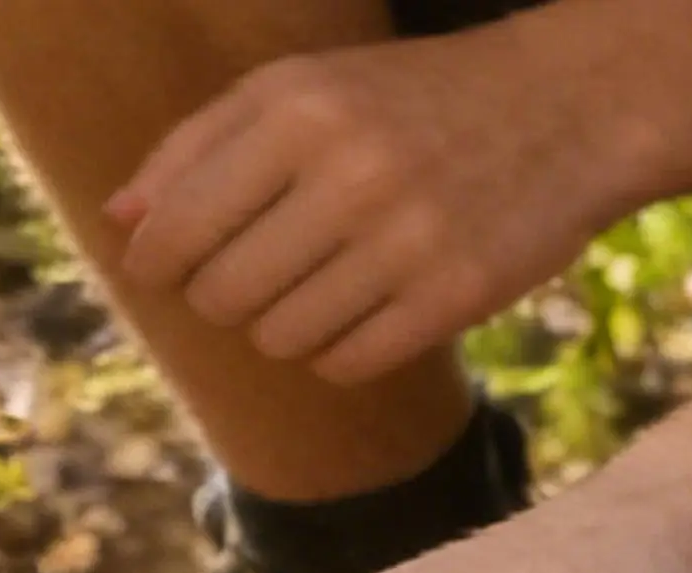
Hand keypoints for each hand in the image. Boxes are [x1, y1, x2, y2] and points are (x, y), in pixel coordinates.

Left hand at [107, 28, 625, 384]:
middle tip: (260, 272)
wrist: (570, 107)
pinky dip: (338, 350)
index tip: (171, 267)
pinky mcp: (452, 298)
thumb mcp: (303, 89)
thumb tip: (121, 224)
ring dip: (284, 325)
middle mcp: (350, 173)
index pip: (176, 234)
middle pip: (221, 297)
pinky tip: (364, 309)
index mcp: (297, 111)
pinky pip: (343, 365)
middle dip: (224, 297)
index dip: (159, 267)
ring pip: (279, 340)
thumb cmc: (410, 103)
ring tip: (322, 284)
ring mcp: (406, 241)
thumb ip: (198, 147)